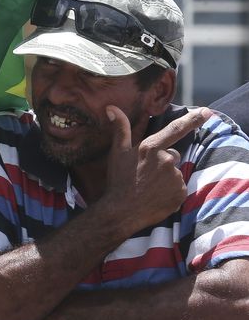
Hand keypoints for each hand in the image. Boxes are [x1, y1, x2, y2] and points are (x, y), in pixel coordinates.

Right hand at [102, 106, 208, 231]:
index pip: (175, 129)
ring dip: (166, 177)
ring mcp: (175, 177)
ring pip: (175, 173)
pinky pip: (179, 188)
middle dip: (162, 162)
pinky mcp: (180, 193)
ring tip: (149, 186)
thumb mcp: (117, 152)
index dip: (192, 119)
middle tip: (145, 174)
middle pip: (172, 155)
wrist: (121, 211)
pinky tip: (156, 195)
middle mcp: (166, 160)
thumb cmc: (118, 180)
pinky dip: (170, 191)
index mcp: (151, 148)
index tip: (207, 112)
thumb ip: (120, 128)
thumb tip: (112, 107)